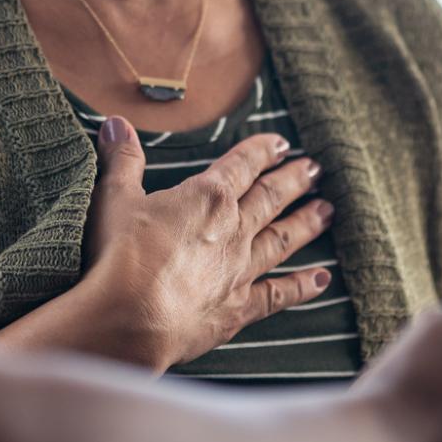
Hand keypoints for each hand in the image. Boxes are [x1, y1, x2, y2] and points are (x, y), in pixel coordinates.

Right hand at [80, 116, 335, 370]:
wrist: (131, 317)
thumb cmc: (121, 255)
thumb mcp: (115, 198)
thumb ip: (123, 160)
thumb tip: (116, 123)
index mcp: (207, 197)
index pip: (241, 165)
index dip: (262, 151)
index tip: (281, 143)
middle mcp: (233, 230)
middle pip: (271, 199)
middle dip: (294, 181)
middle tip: (316, 170)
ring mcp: (240, 270)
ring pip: (282, 240)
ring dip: (305, 223)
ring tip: (327, 211)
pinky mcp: (238, 308)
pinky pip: (278, 294)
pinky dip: (302, 286)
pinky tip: (323, 280)